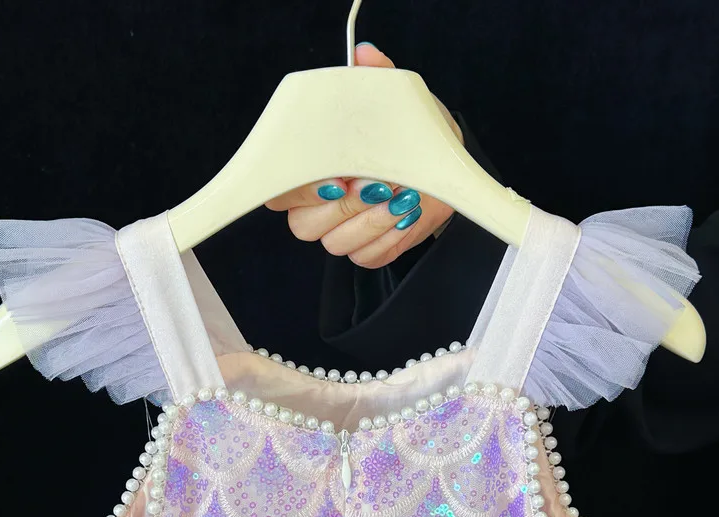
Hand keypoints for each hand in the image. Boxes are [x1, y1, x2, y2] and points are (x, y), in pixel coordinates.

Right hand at [264, 42, 461, 268]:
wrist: (442, 170)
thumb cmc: (408, 137)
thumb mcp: (394, 102)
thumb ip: (374, 79)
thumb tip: (363, 56)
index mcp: (310, 171)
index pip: (278, 192)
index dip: (300, 189)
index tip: (334, 175)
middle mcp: (317, 208)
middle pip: (304, 225)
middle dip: (345, 204)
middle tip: (376, 183)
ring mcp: (341, 234)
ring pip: (336, 244)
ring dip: (372, 219)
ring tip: (401, 194)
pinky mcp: (366, 253)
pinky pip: (366, 257)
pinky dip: (389, 236)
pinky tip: (407, 213)